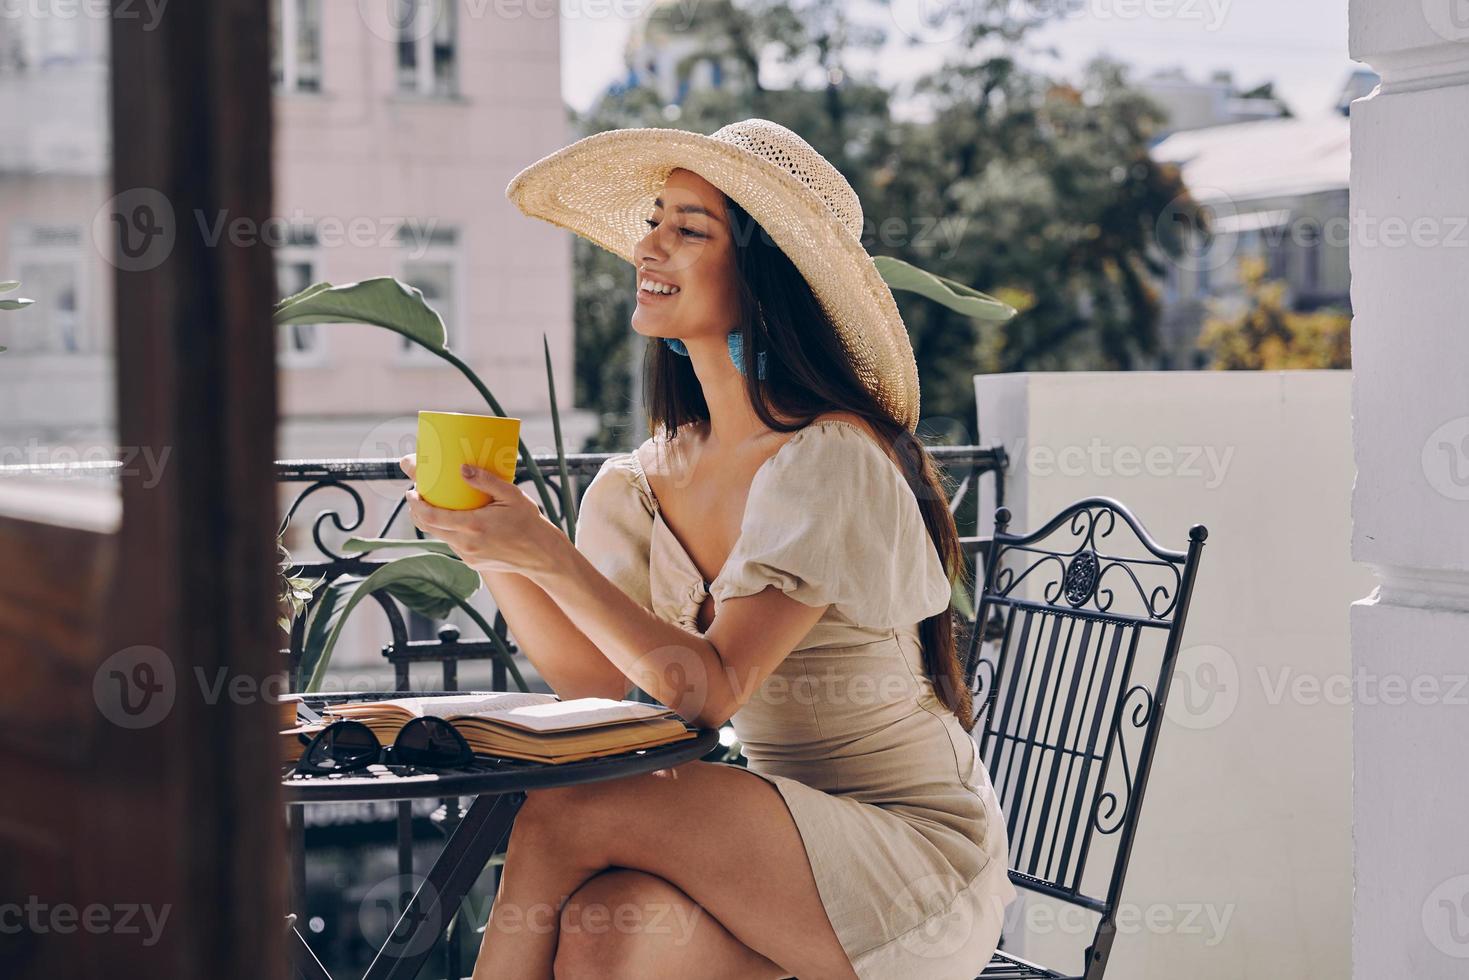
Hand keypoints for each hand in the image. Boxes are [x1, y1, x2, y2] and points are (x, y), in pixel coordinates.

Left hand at [401, 457, 561, 576]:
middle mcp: (467, 543)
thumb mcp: (512, 496)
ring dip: (432, 521)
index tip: (411, 491)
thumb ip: (486, 481)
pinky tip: (454, 520)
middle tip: (417, 494)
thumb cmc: (528, 522)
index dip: (416, 504)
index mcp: (474, 525)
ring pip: (440, 536)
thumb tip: (462, 468)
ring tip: (434, 504)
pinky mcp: (472, 562)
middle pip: (429, 527)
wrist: (541, 555)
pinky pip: (453, 544)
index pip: (432, 516)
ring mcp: (469, 555)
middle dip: (418, 510)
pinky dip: (447, 531)